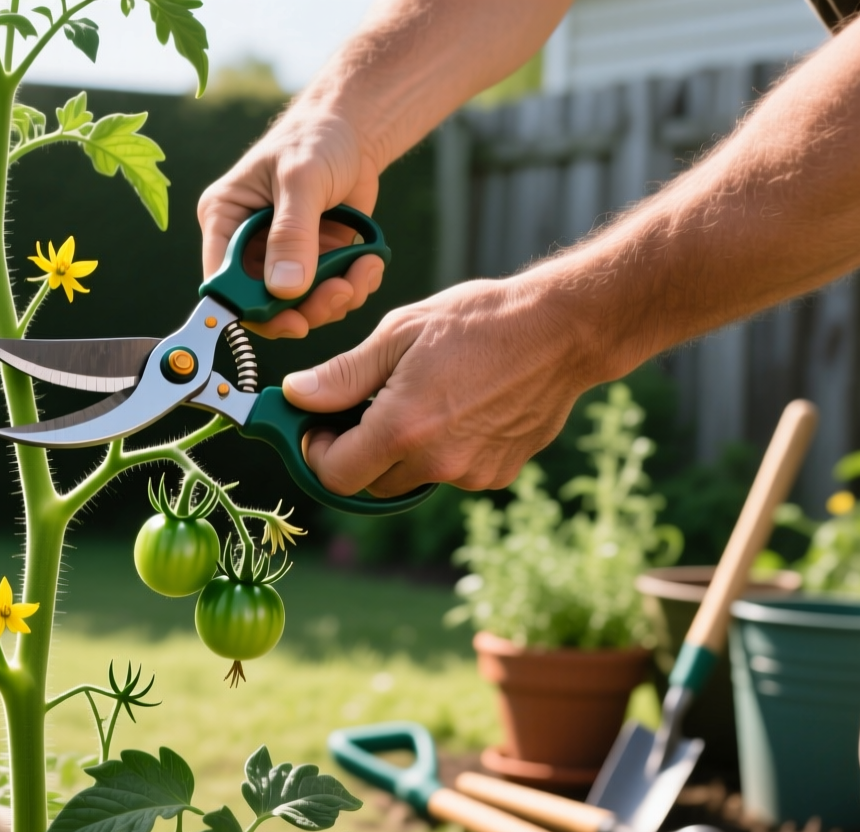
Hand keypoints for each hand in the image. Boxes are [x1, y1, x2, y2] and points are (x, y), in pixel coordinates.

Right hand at [198, 108, 385, 338]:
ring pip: (299, 306)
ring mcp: (280, 257)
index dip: (248, 308)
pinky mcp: (312, 262)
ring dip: (334, 299)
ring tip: (363, 270)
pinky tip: (368, 262)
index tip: (290, 320)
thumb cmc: (316, 139)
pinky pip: (326, 294)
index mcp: (225, 220)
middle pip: (262, 303)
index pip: (222, 280)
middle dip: (304, 308)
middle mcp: (246, 244)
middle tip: (339, 295)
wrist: (354, 132)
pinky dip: (352, 287)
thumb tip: (284, 289)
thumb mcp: (301, 180)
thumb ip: (292, 234)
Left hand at [286, 277, 608, 498]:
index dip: (318, 453)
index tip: (319, 426)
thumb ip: (343, 374)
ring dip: (401, 451)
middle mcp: (436, 462)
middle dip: (357, 451)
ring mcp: (470, 474)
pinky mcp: (497, 474)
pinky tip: (459, 408)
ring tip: (421, 398)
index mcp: (402, 428)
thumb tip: (296, 395)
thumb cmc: (479, 321)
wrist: (563, 331)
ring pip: (411, 478)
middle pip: (370, 483)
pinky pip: (450, 473)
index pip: (335, 475)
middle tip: (364, 407)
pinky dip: (442, 450)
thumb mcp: (400, 333)